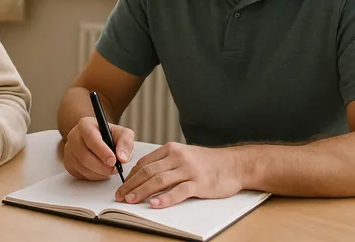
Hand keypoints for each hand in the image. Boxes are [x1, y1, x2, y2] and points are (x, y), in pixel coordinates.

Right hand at [63, 116, 133, 180]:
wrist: (98, 139)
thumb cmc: (109, 135)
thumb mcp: (122, 133)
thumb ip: (125, 142)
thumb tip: (122, 158)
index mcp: (85, 124)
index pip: (91, 138)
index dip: (102, 151)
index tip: (113, 160)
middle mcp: (73, 136)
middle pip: (84, 155)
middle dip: (102, 166)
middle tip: (114, 168)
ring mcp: (69, 150)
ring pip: (82, 167)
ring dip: (99, 172)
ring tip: (110, 169)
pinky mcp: (68, 163)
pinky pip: (80, 174)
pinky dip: (94, 176)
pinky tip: (101, 170)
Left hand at [114, 142, 243, 207]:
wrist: (234, 164)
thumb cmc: (207, 162)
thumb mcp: (183, 155)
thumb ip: (165, 162)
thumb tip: (142, 175)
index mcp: (171, 149)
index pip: (144, 162)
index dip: (130, 175)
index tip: (122, 186)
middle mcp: (178, 157)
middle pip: (148, 171)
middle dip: (131, 185)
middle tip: (121, 196)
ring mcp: (189, 170)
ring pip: (159, 180)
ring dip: (142, 191)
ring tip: (131, 200)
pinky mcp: (199, 183)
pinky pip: (179, 192)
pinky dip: (165, 199)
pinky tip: (155, 204)